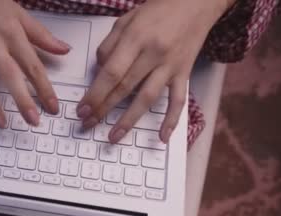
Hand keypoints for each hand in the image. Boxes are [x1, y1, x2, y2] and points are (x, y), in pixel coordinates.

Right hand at [0, 0, 70, 127]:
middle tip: (33, 121)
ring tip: (1, 123)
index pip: (32, 65)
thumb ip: (42, 35)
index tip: (53, 107)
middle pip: (9, 75)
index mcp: (11, 33)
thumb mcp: (20, 14)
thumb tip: (65, 50)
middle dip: (22, 100)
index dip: (44, 88)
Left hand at [76, 0, 233, 142]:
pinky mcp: (184, 73)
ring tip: (113, 137)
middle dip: (103, 109)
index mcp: (136, 38)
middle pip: (125, 88)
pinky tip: (162, 137)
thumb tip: (99, 73)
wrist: (197, 2)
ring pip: (147, 98)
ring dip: (129, 120)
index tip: (82, 108)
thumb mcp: (126, 20)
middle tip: (87, 124)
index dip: (95, 93)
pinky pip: (178, 101)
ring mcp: (170, 65)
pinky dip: (171, 121)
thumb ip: (109, 46)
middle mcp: (153, 53)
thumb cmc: (159, 9)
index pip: (111, 72)